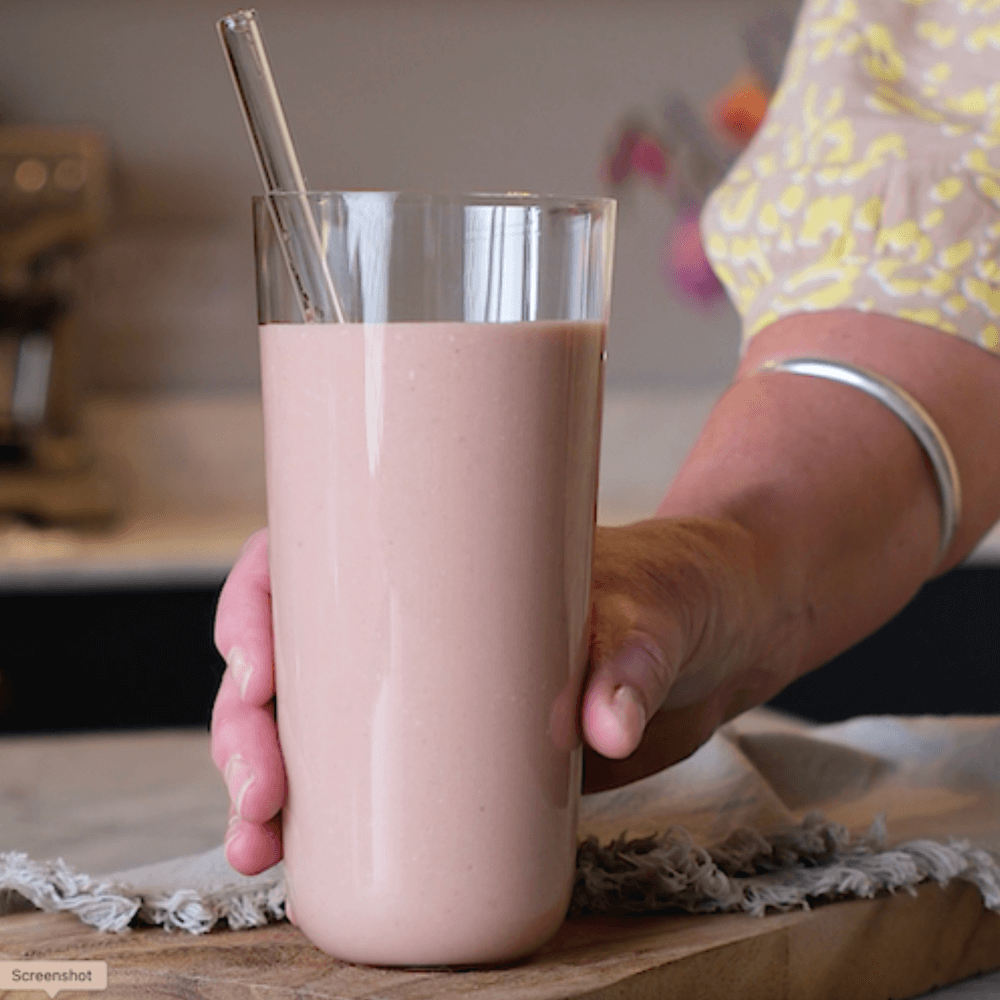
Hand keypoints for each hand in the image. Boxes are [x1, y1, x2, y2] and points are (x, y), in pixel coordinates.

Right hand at [211, 518, 797, 872]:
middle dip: (248, 721)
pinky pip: (377, 782)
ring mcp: (438, 690)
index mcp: (439, 553)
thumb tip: (604, 726)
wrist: (724, 633)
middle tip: (261, 786)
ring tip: (260, 840)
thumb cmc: (678, 588)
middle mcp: (419, 621)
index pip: (311, 559)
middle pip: (294, 658)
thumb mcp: (656, 606)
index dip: (255, 604)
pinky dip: (327, 821)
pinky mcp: (470, 752)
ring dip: (265, 781)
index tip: (255, 663)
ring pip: (316, 727)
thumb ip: (634, 657)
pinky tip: (298, 859)